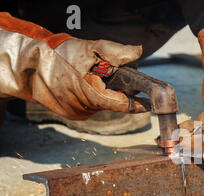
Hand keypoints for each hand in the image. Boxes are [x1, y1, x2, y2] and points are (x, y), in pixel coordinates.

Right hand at [0, 13, 146, 119]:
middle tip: (108, 76)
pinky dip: (89, 98)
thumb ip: (116, 52)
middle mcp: (85, 107)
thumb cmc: (60, 56)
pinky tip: (79, 86)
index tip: (149, 104)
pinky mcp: (71, 114)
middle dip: (115, 91)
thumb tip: (137, 52)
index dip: (137, 104)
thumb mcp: (90, 48)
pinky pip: (88, 108)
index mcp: (92, 92)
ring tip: (87, 77)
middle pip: (111, 103)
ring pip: (100, 106)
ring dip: (100, 94)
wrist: (29, 67)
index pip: (122, 104)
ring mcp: (77, 113)